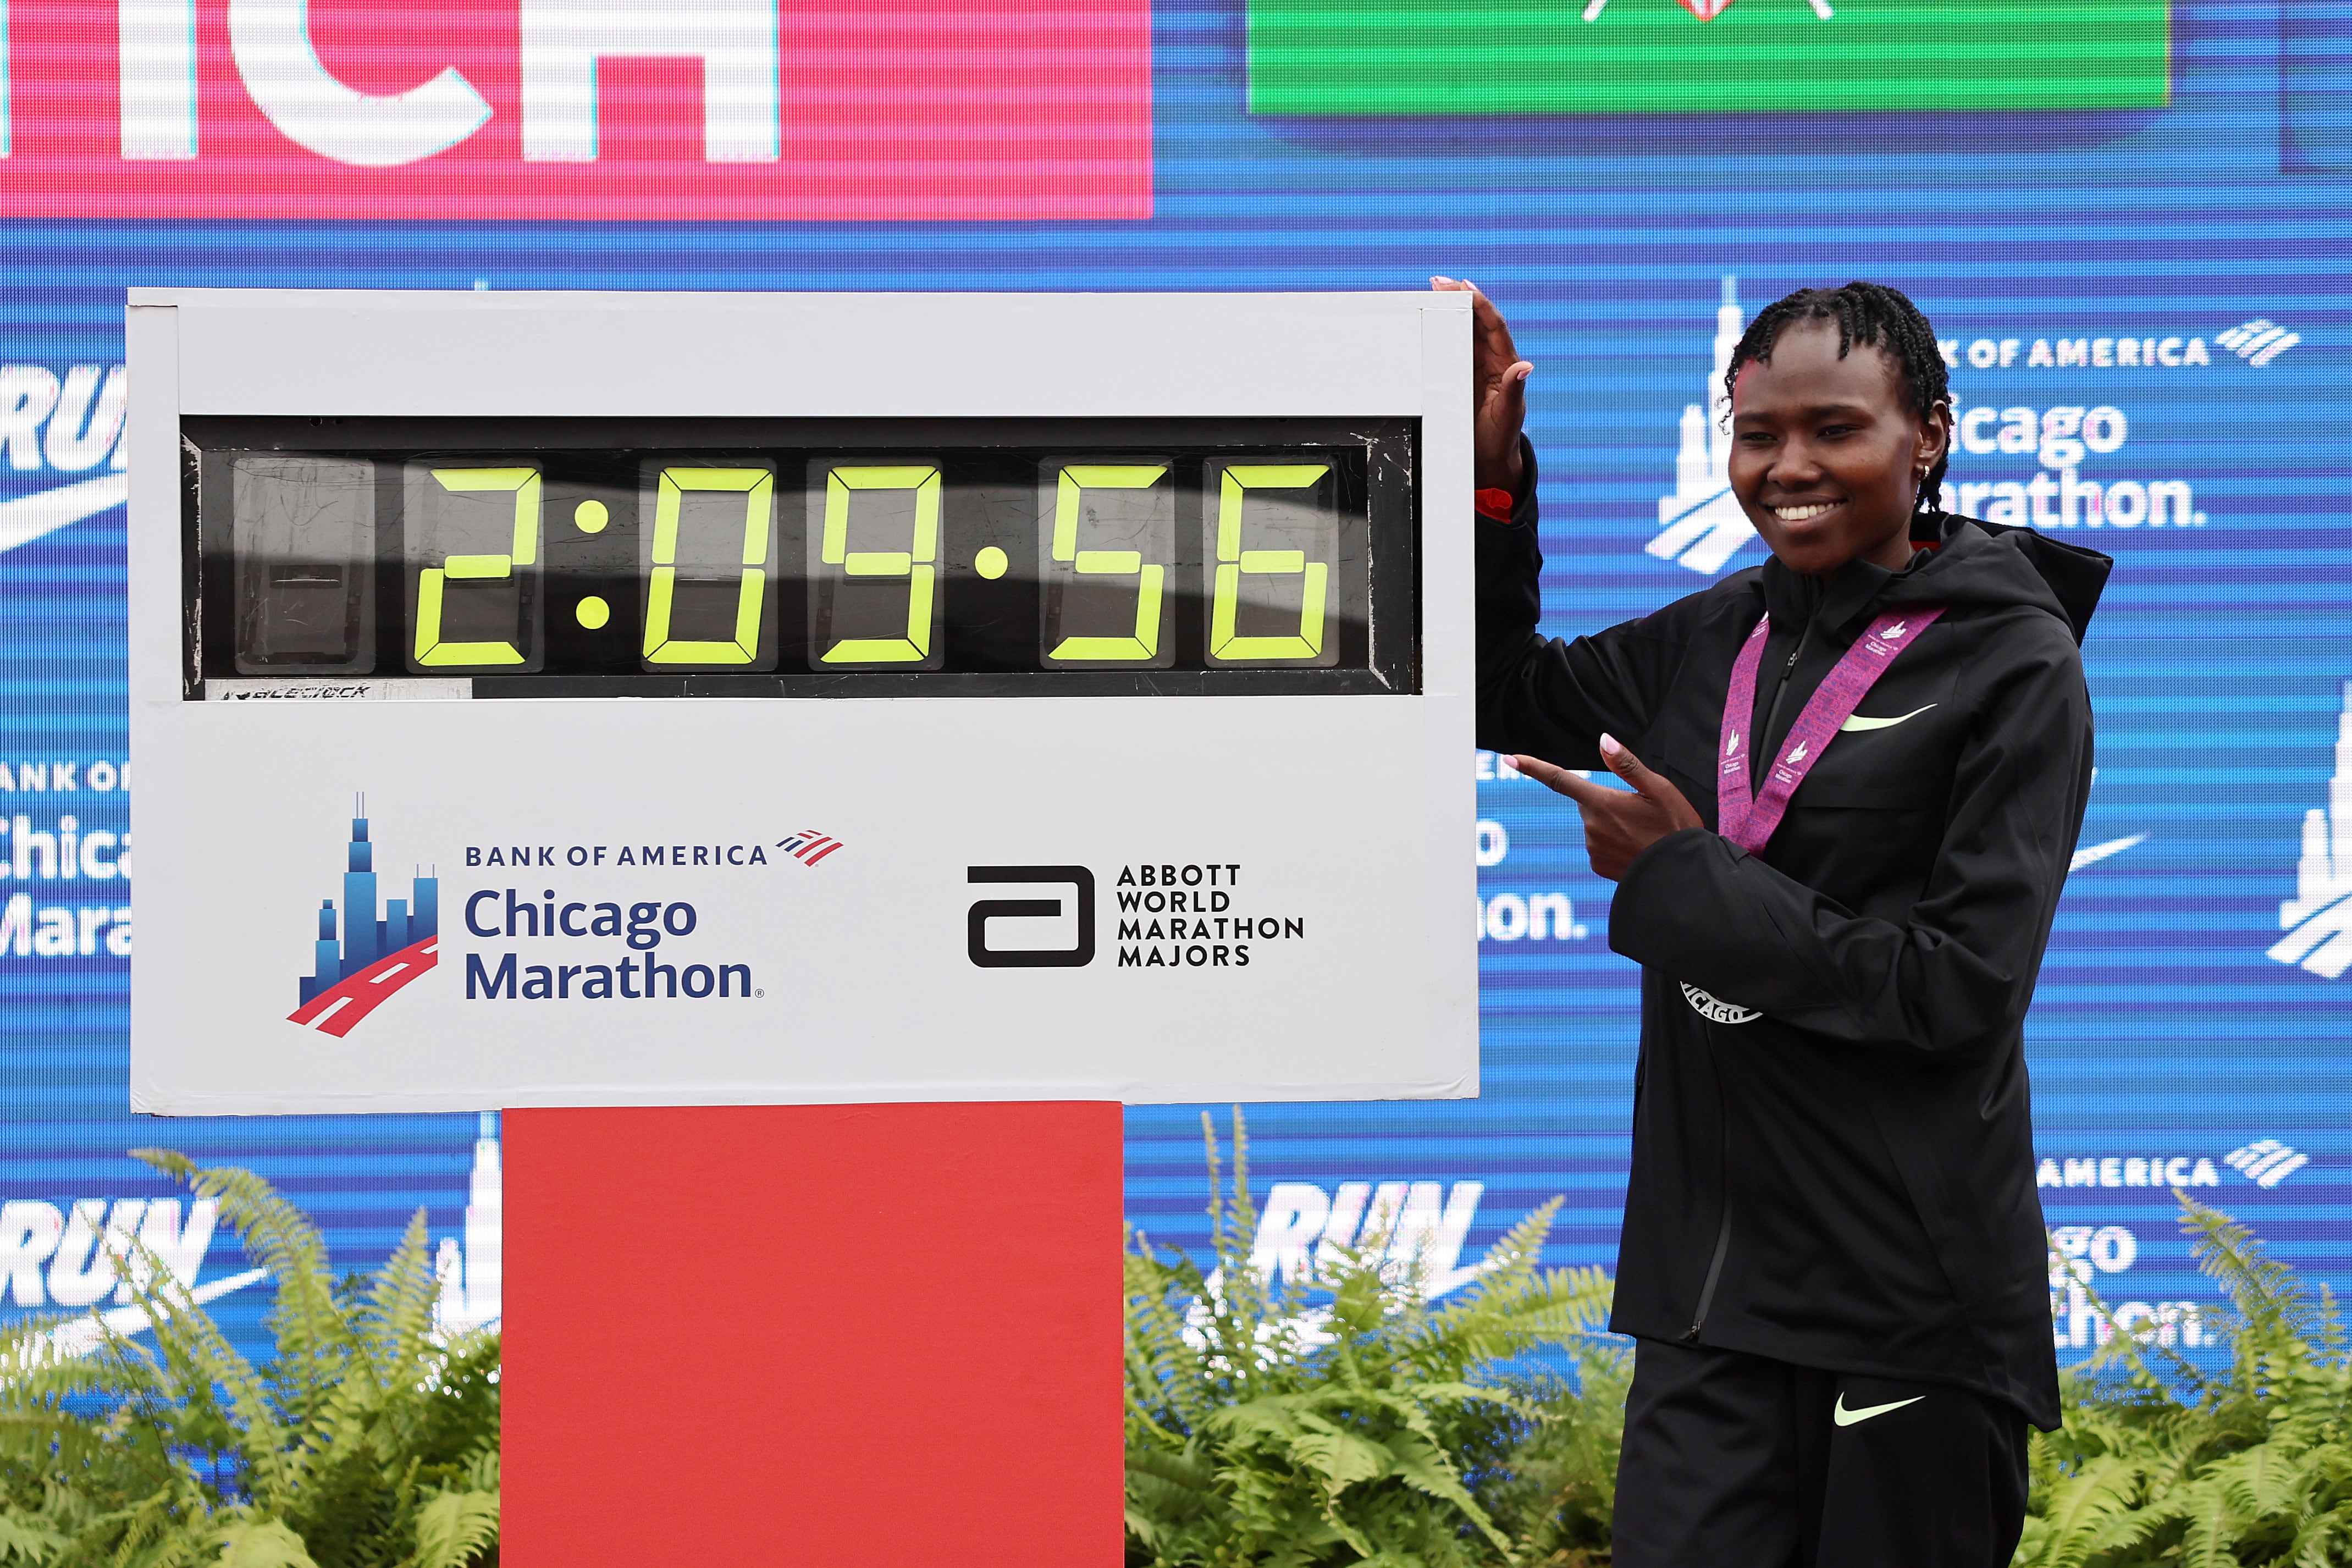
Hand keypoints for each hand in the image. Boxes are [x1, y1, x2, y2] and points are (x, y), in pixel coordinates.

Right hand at [1431, 276, 1529, 493]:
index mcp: (1506, 364)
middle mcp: (1492, 360)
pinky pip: (1452, 344)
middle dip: (1460, 297)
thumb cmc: (1500, 438)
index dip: (1481, 305)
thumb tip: (1525, 366)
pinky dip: (1442, 327)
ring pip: (1464, 328)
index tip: (1466, 287)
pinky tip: (1429, 316)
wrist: (1488, 457)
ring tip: (1433, 289)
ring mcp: (1475, 365)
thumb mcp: (1508, 415)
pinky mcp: (1461, 373)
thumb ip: (1515, 390)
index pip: (1494, 327)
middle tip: (1439, 281)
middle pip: (1477, 320)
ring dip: (1450, 308)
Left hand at [1512, 735, 1703, 881]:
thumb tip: (1604, 740)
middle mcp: (1591, 826)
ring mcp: (1592, 848)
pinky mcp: (1597, 865)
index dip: (1533, 767)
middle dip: (1607, 803)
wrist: (1683, 874)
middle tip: (1640, 813)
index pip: (1560, 779)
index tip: (1509, 759)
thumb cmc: (1675, 828)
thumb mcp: (1659, 789)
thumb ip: (1627, 764)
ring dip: (1613, 825)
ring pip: (1595, 825)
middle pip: (1588, 803)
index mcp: (1602, 802)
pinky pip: (1600, 846)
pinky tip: (1636, 848)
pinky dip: (1615, 843)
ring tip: (1643, 834)